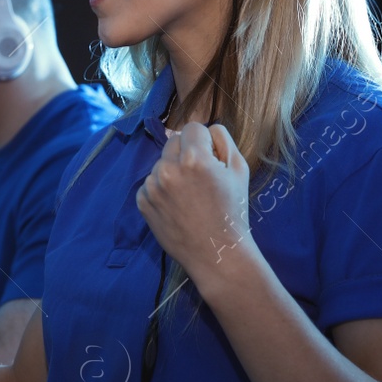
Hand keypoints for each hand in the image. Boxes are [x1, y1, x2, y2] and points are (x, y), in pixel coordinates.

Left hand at [136, 122, 252, 291]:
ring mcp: (152, 187)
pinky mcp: (142, 203)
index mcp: (193, 159)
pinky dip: (161, 191)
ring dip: (172, 173)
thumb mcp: (239, 170)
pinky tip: (177, 206)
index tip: (211, 159)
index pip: (192, 128)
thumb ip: (223, 140)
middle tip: (201, 179)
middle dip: (186, 154)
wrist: (216, 252)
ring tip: (189, 196)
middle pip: (173, 142)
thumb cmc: (232, 211)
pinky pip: (150, 184)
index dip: (205, 142)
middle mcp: (168, 169)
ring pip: (161, 164)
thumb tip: (208, 130)